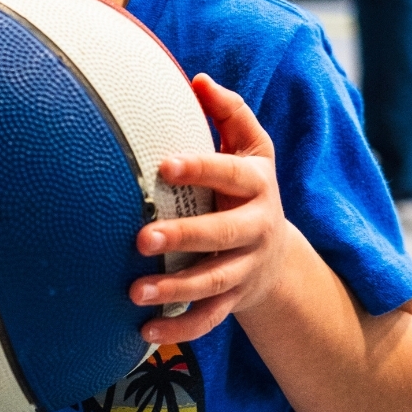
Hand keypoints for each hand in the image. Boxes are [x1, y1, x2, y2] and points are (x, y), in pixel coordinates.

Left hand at [131, 74, 293, 343]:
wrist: (276, 251)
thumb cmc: (247, 185)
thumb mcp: (252, 147)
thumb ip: (229, 112)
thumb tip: (199, 79)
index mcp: (258, 185)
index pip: (231, 174)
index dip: (200, 168)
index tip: (163, 165)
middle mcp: (256, 229)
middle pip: (223, 235)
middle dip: (183, 238)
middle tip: (141, 238)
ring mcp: (246, 269)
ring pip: (214, 284)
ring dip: (174, 290)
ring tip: (135, 292)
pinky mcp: (235, 300)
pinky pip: (209, 320)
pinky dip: (179, 330)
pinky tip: (144, 332)